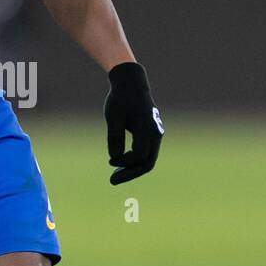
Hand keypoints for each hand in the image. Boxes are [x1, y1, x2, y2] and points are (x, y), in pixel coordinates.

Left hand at [104, 61, 163, 183]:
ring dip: (132, 168)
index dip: (124, 163)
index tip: (110, 162)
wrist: (131, 83)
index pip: (139, 155)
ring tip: (115, 175)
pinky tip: (121, 164)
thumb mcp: (113, 116)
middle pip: (147, 162)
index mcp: (147, 128)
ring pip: (148, 159)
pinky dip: (135, 161)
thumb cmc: (120, 98)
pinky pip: (146, 153)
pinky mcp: (152, 134)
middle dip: (130, 173)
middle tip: (112, 181)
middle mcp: (155, 133)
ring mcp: (156, 134)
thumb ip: (115, 137)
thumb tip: (115, 159)